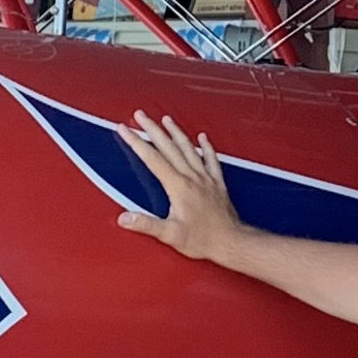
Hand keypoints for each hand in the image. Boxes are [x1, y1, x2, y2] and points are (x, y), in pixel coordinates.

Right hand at [115, 112, 242, 260]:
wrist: (232, 242)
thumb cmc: (204, 240)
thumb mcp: (170, 235)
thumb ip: (146, 224)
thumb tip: (125, 218)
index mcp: (179, 187)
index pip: (152, 159)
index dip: (136, 142)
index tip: (125, 129)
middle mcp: (193, 178)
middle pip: (169, 147)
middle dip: (152, 128)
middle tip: (140, 115)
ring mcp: (206, 179)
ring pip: (189, 148)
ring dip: (176, 132)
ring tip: (166, 119)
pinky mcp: (217, 184)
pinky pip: (211, 159)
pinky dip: (206, 147)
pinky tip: (203, 138)